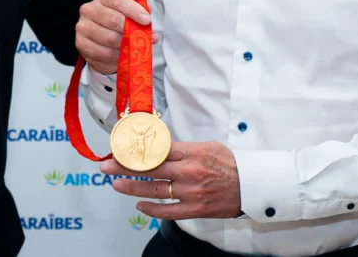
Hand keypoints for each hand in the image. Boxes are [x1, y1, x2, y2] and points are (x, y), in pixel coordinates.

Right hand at [75, 0, 157, 74]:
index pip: (117, 1)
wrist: (99, 36)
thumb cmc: (117, 21)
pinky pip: (103, 54)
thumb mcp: (128, 11)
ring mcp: (83, 28)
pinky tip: (124, 56)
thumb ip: (140, 9)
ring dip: (126, 45)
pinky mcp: (81, 45)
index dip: (133, 10)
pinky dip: (117, 57)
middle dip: (131, 30)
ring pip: (109, 39)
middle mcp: (89, 10)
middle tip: (145, 38)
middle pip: (113, 20)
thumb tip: (148, 11)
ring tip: (136, 49)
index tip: (146, 20)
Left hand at [101, 142, 241, 219]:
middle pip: (149, 167)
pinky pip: (168, 211)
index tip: (119, 147)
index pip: (156, 149)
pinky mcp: (195, 209)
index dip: (135, 148)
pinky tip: (139, 205)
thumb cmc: (229, 163)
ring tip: (115, 183)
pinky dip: (152, 209)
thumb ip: (182, 148)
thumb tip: (157, 146)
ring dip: (132, 187)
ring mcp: (191, 192)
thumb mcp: (206, 146)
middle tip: (105, 165)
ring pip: (155, 189)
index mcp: (191, 152)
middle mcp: (188, 171)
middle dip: (124, 166)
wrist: (252, 185)